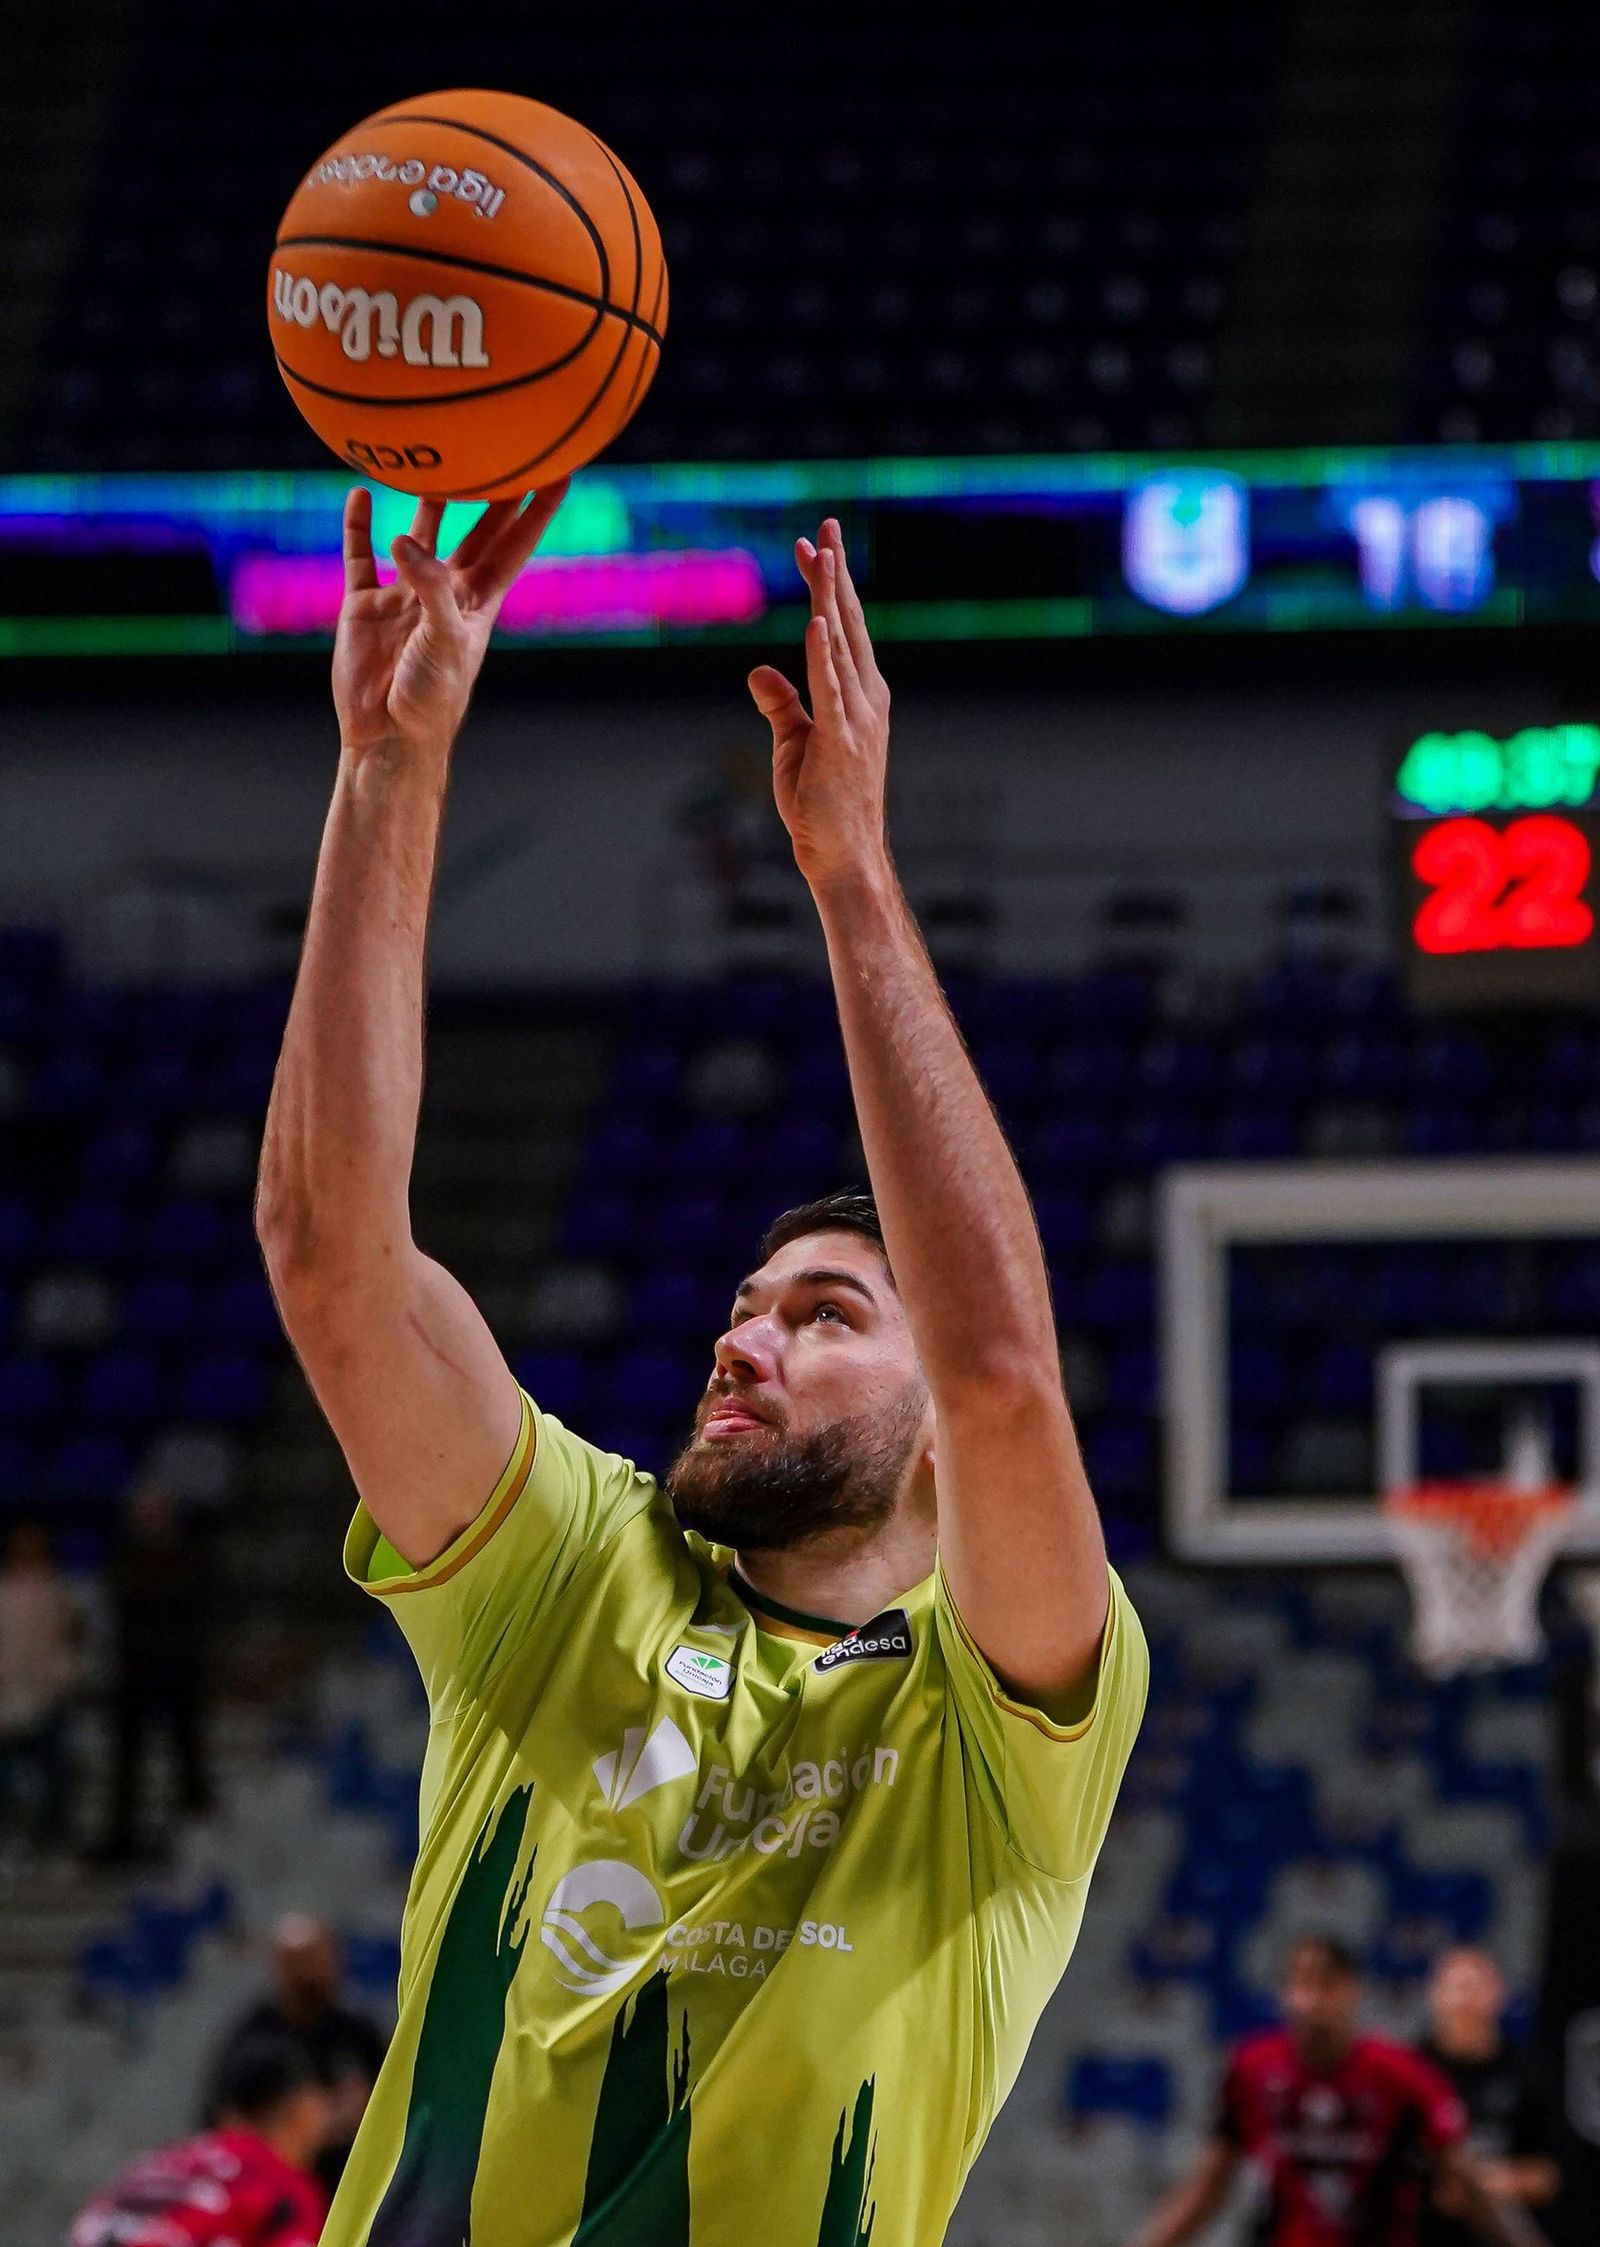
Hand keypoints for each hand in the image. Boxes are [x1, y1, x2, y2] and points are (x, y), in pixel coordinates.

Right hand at [332, 482, 568, 761]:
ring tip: (433, 455)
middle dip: (492, 491)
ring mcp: (405, 596)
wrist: (387, 736)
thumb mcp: (444, 641)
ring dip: (428, 499)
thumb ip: (431, 589)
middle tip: (505, 445)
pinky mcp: (365, 605)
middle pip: (475, 529)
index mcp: (478, 600)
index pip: (515, 543)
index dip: (538, 508)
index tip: (560, 470)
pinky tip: (360, 492)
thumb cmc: (431, 699)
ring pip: (419, 533)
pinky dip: (358, 525)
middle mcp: (445, 591)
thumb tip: (406, 540)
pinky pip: (360, 555)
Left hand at [748, 518, 891, 889]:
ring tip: (823, 555)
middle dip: (835, 575)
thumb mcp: (795, 744)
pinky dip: (824, 653)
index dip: (827, 587)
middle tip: (824, 528)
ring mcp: (857, 719)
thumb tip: (758, 671)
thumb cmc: (820, 804)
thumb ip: (782, 705)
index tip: (813, 547)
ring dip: (831, 598)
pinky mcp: (840, 741)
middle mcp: (866, 700)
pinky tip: (817, 620)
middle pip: (848, 624)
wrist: (843, 854)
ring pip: (841, 645)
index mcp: (859, 697)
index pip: (841, 630)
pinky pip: (830, 688)